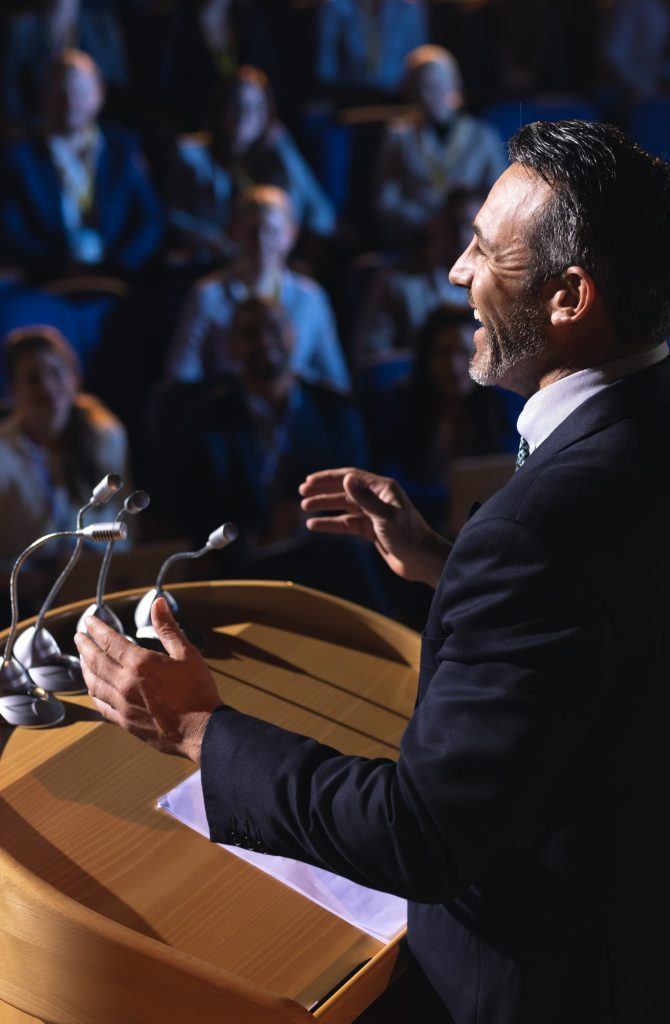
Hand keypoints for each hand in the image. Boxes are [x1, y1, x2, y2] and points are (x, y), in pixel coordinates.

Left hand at [74, 597, 222, 762]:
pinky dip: (94, 692)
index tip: (89, 621)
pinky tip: (94, 687)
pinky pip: (100, 704)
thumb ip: (168, 628)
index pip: (110, 641)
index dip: (97, 629)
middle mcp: (125, 683)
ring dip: (85, 668)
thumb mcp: (187, 654)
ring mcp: (122, 704)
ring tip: (83, 659)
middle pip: (96, 661)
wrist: (202, 731)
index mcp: (140, 664)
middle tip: (79, 636)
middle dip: (85, 646)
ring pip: (93, 683)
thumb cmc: (198, 691)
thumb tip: (158, 603)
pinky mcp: (124, 721)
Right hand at [298, 468, 450, 587]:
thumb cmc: (409, 537)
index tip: (309, 481)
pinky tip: (315, 525)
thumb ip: (365, 499)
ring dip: (325, 506)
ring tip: (305, 507)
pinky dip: (331, 524)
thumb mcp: (386, 517)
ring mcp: (373, 514)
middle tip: (302, 492)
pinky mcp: (371, 530)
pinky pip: (346, 524)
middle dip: (323, 490)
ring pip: (343, 507)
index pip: (351, 477)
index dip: (329, 478)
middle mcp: (377, 498)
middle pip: (345, 490)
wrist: (422, 561)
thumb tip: (346, 479)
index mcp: (383, 489)